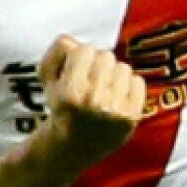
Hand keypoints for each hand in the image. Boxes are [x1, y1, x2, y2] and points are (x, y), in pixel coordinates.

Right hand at [37, 34, 146, 166]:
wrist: (74, 146)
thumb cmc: (62, 107)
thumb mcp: (48, 80)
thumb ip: (57, 53)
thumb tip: (72, 41)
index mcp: (69, 92)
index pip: (84, 49)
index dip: (79, 57)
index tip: (75, 70)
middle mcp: (93, 101)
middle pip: (105, 55)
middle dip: (96, 65)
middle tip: (90, 80)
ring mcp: (115, 110)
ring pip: (122, 67)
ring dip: (113, 75)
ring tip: (103, 90)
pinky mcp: (132, 116)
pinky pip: (138, 81)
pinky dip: (129, 86)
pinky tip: (116, 98)